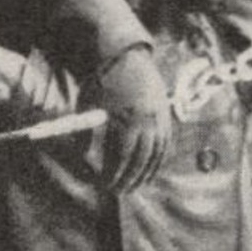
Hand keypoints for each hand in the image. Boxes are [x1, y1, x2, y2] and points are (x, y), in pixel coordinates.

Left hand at [92, 45, 173, 192]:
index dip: (116, 174)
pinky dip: (158, 159)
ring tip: (137, 185)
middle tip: (122, 192)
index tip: (108, 185)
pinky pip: (166, 144)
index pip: (124, 158)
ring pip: (158, 154)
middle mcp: (149, 122)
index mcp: (128, 121)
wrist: (126, 58)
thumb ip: (88, 136)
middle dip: (132, 178)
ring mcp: (161, 119)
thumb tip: (84, 162)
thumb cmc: (102, 84)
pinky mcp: (167, 116)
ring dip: (147, 173)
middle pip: (143, 160)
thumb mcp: (90, 109)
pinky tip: (150, 169)